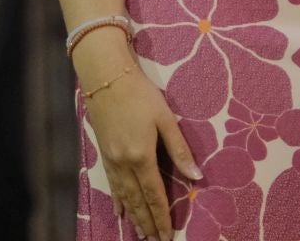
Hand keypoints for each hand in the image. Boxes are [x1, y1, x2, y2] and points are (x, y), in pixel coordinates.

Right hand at [81, 56, 200, 240]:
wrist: (105, 75)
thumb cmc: (139, 94)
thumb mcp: (165, 118)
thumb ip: (180, 150)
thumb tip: (196, 176)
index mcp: (142, 156)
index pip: (155, 195)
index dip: (162, 217)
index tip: (167, 235)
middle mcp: (124, 162)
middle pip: (138, 200)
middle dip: (148, 222)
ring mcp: (111, 158)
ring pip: (124, 194)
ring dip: (133, 216)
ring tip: (140, 233)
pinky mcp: (103, 151)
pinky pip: (111, 183)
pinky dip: (117, 199)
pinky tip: (120, 210)